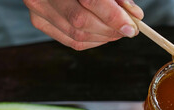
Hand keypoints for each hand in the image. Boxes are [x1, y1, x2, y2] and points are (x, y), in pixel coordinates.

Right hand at [23, 0, 143, 49]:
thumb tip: (135, 17)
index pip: (91, 0)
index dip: (114, 17)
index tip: (132, 27)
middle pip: (81, 22)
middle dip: (110, 30)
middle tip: (127, 30)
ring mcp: (38, 10)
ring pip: (77, 36)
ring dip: (103, 38)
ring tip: (117, 31)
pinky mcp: (39, 22)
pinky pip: (70, 41)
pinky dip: (92, 41)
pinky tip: (102, 35)